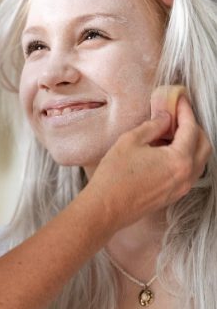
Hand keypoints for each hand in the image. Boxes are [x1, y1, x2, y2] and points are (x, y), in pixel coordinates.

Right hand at [86, 96, 210, 229]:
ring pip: (199, 160)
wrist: (106, 208)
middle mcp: (186, 175)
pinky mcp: (173, 195)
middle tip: (177, 115)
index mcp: (179, 160)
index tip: (179, 100)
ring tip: (170, 132)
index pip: (191, 129)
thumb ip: (153, 126)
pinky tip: (165, 151)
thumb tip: (165, 118)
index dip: (185, 111)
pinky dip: (184, 157)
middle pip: (203, 145)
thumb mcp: (131, 141)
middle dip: (193, 127)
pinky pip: (188, 172)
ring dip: (190, 143)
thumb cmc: (115, 175)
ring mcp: (182, 188)